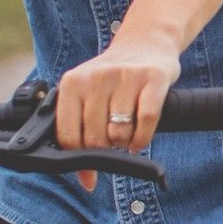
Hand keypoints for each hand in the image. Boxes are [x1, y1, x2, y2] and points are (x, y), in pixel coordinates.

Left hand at [55, 37, 179, 192]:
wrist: (145, 43)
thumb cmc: (112, 79)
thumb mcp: (86, 95)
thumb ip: (79, 132)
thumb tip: (86, 180)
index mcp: (72, 82)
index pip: (68, 135)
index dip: (79, 160)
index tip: (90, 170)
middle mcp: (97, 77)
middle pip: (95, 139)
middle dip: (105, 150)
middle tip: (112, 143)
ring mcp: (126, 76)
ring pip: (120, 133)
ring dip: (124, 144)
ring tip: (125, 136)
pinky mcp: (154, 78)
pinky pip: (147, 122)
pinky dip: (143, 139)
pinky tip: (139, 140)